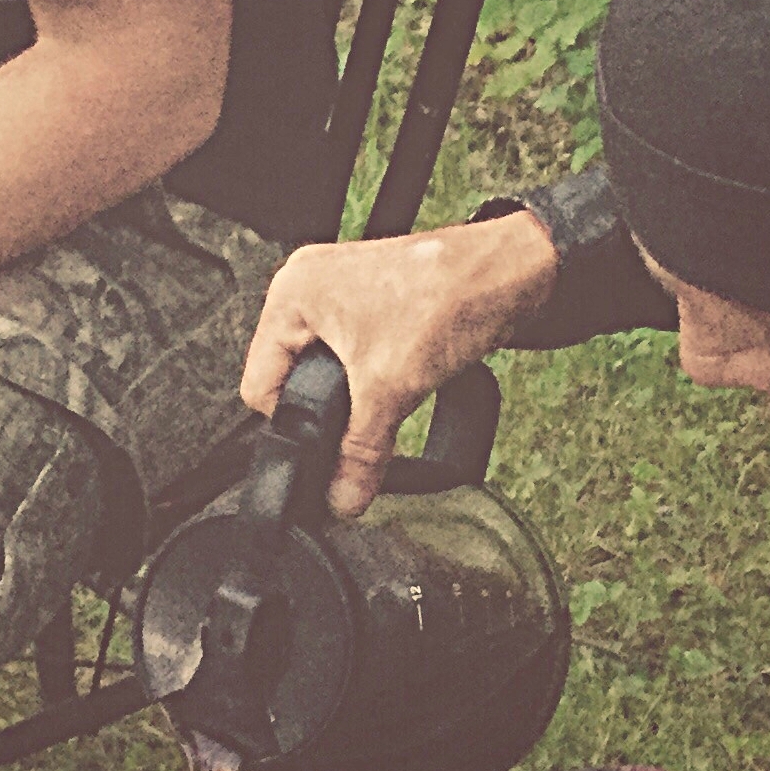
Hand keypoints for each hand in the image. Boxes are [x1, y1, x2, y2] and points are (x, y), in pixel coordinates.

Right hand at [240, 216, 559, 516]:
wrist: (508, 273)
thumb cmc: (448, 296)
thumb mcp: (391, 388)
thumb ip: (359, 453)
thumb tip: (342, 497)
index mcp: (291, 295)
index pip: (260, 385)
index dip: (293, 426)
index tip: (325, 450)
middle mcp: (307, 287)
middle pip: (291, 380)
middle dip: (327, 411)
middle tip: (361, 424)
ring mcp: (339, 294)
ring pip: (324, 371)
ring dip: (353, 396)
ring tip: (384, 398)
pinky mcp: (371, 304)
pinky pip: (353, 356)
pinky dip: (371, 379)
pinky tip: (396, 383)